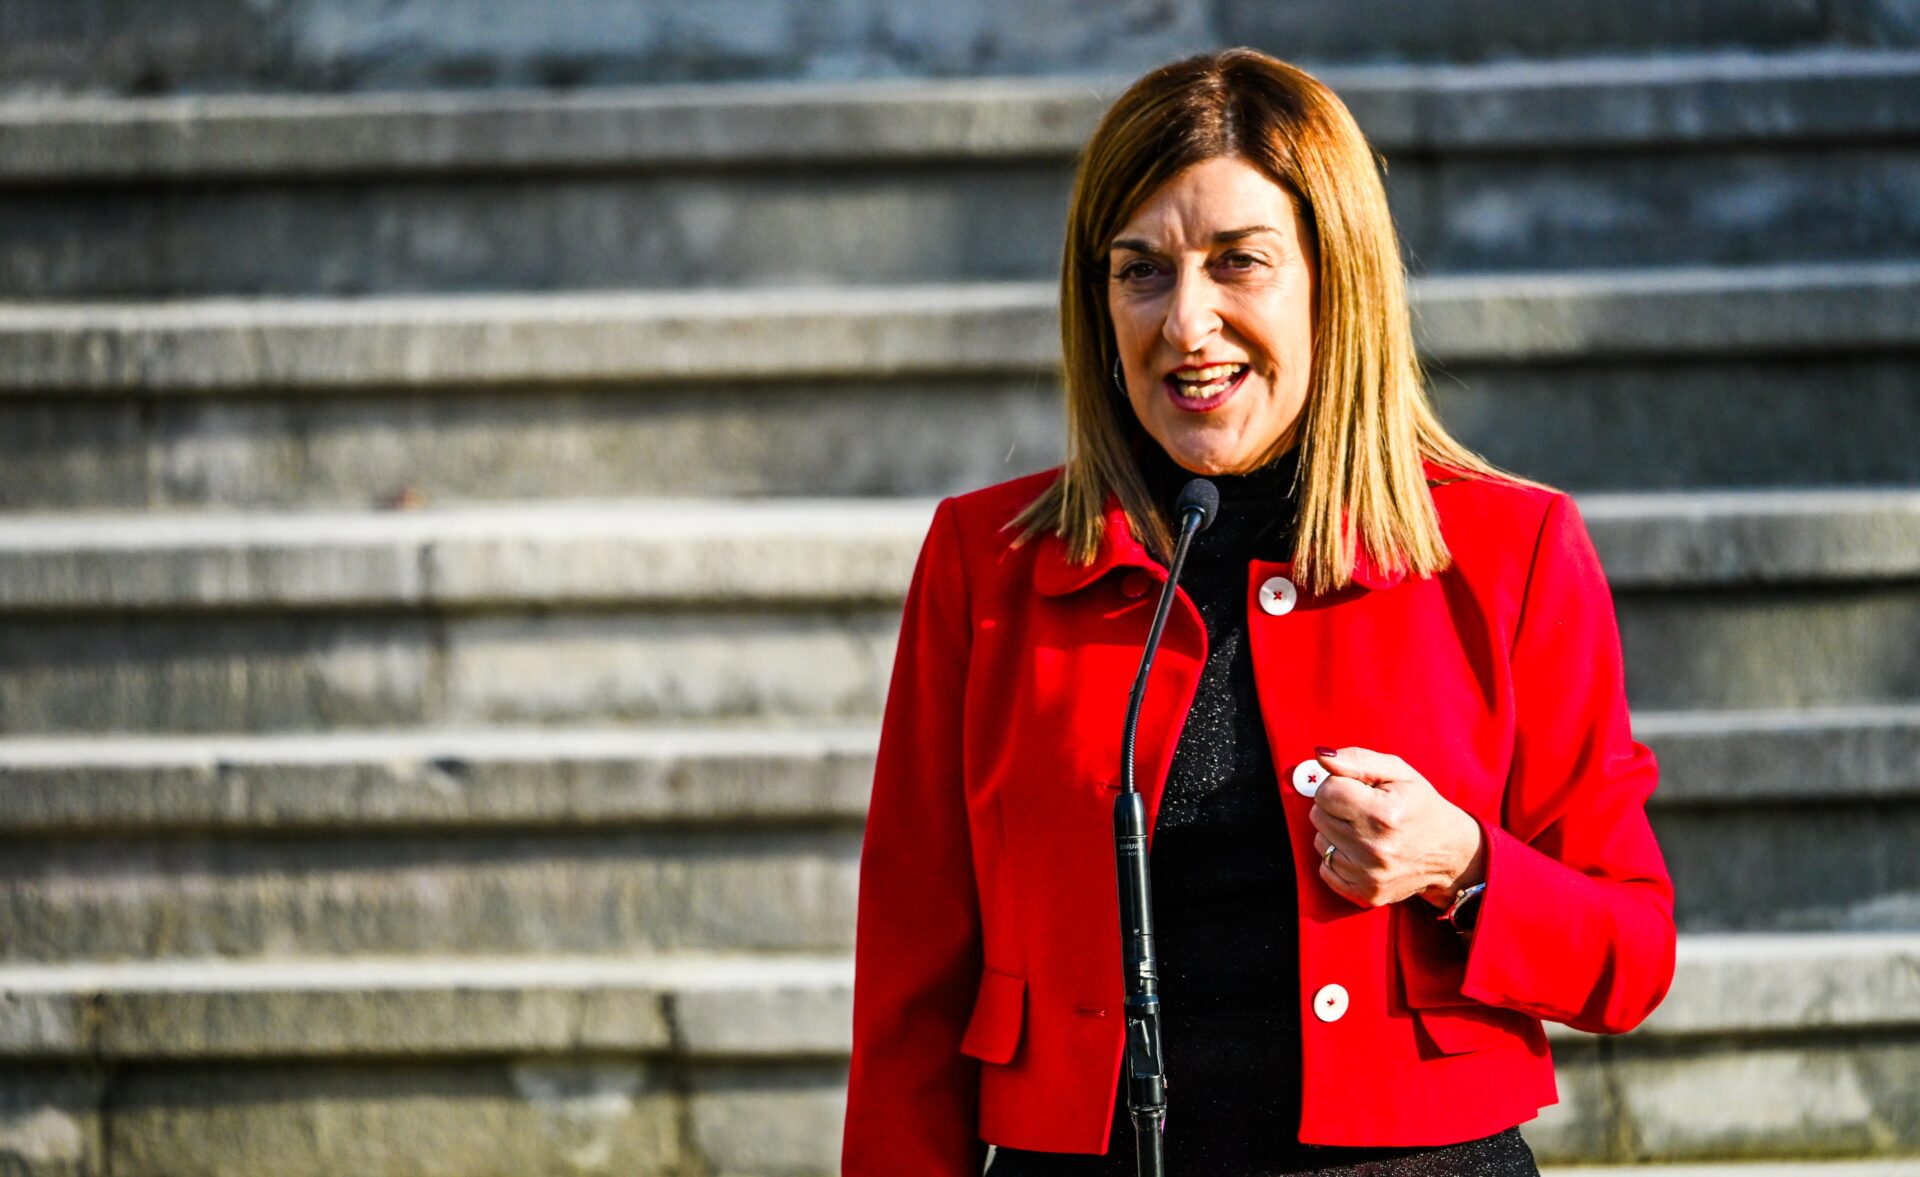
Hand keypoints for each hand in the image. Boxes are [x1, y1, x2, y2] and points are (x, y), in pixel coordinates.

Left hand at [1308, 746, 1486, 908]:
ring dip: (1336, 832)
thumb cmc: (1421, 807)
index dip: (1340, 784)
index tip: (1360, 790)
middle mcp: (1374, 849)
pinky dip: (1338, 856)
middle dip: (1336, 807)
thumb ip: (1358, 759)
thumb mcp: (1399, 772)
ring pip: (1319, 840)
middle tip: (1364, 810)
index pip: (1326, 790)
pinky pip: (1324, 867)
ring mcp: (1368, 876)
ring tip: (1366, 831)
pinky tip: (1362, 851)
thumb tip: (1321, 756)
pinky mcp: (1363, 894)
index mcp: (1384, 814)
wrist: (1449, 854)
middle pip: (1318, 814)